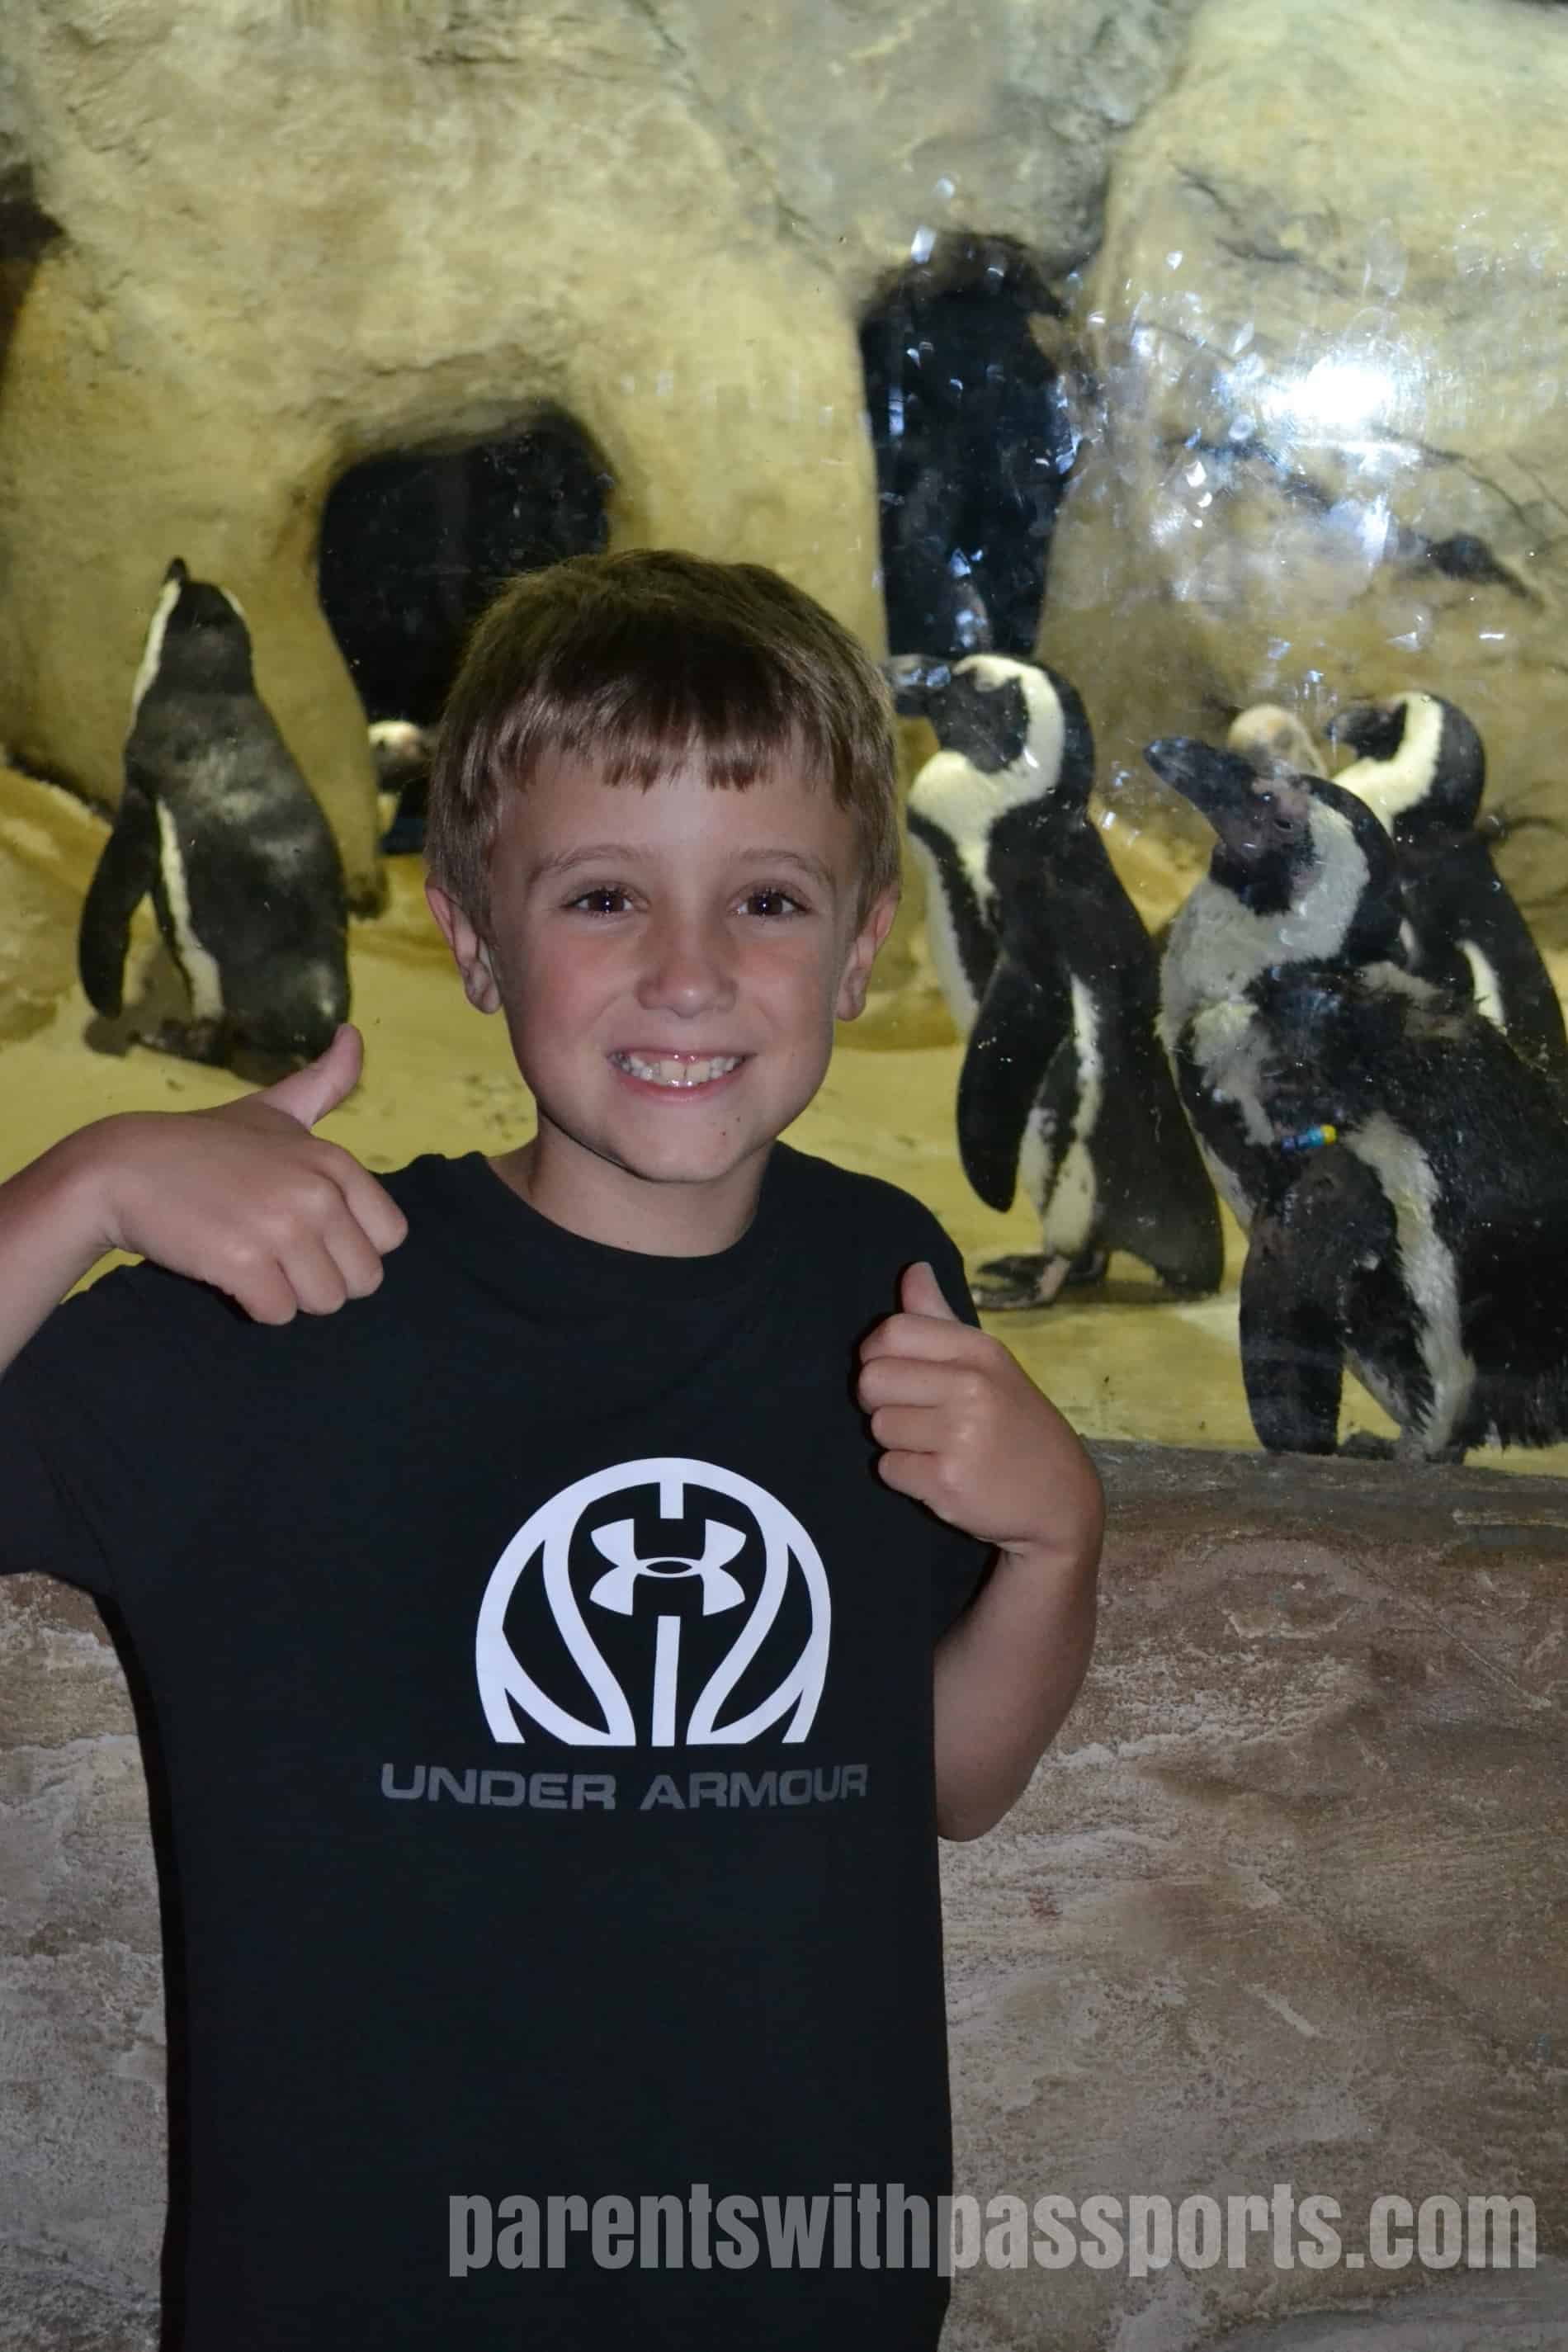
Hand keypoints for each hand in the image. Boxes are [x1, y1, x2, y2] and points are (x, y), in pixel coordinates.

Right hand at [83, 1025, 407, 1324]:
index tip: (309, 1230)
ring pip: (324, 1302)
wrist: (122, 1168)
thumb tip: (355, 1033)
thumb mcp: (273, 1109)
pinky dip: (255, 1307)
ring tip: (254, 1262)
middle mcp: (318, 1193)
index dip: (351, 1245)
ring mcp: (282, 1228)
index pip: (389, 1236)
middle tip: (278, 1253)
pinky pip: (279, 1314)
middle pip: (362, 1279)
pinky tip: (230, 1275)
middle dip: (323, 1278)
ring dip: (290, 1295)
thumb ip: (325, 1082)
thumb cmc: (205, 1143)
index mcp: (335, 1161)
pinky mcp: (243, 1263)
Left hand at [857, 1259, 1097, 1557]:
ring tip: (937, 1448)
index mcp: (979, 1351)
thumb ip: (941, 1319)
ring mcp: (960, 1436)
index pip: (893, 1331)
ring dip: (897, 1443)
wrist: (1058, 1500)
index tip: (894, 1373)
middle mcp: (971, 1387)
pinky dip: (906, 1477)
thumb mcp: (988, 1364)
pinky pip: (888, 1469)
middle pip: (872, 1380)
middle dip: (881, 1403)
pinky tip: (940, 1475)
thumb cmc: (1015, 1424)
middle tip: (915, 1416)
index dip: (876, 1353)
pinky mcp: (947, 1482)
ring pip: (878, 1428)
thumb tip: (913, 1268)